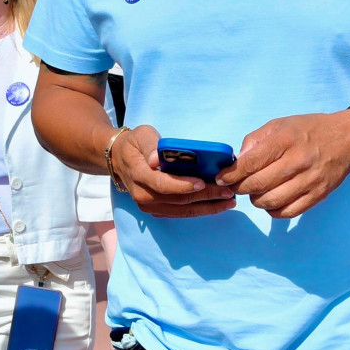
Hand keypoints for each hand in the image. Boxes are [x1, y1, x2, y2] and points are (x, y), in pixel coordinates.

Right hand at [111, 126, 234, 219]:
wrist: (120, 159)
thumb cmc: (135, 144)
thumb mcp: (141, 135)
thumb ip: (150, 145)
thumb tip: (156, 159)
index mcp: (138, 174)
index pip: (162, 184)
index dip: (183, 185)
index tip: (203, 182)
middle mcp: (143, 195)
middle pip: (178, 200)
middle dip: (206, 197)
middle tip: (228, 192)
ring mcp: (149, 206)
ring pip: (182, 211)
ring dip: (207, 208)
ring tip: (229, 201)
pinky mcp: (157, 210)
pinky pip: (180, 213)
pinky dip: (200, 210)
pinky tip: (217, 205)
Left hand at [217, 111, 349, 218]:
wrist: (347, 138)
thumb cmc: (310, 130)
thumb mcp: (280, 124)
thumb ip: (255, 140)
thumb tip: (237, 162)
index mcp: (286, 140)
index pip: (250, 163)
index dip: (231, 175)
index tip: (222, 179)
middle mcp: (298, 160)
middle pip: (257, 185)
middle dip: (240, 188)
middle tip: (237, 186)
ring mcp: (310, 180)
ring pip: (270, 201)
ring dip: (256, 201)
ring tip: (256, 192)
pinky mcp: (318, 195)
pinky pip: (288, 212)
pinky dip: (273, 210)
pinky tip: (272, 201)